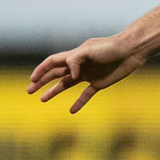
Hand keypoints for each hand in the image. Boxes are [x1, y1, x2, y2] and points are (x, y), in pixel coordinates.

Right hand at [27, 36, 146, 113]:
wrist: (130, 51)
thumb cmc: (110, 47)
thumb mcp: (89, 50)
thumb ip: (75, 60)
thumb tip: (70, 74)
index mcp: (75, 55)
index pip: (52, 62)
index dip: (41, 70)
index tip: (31, 80)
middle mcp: (79, 65)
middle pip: (56, 74)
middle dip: (41, 81)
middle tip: (29, 91)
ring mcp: (88, 74)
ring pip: (66, 84)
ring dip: (54, 91)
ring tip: (42, 100)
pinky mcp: (99, 83)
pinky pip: (86, 95)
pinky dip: (78, 102)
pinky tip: (71, 111)